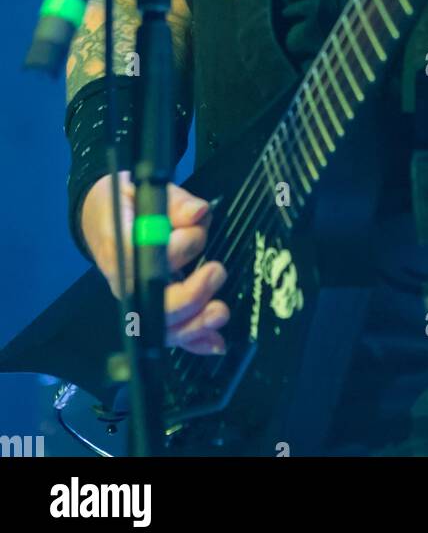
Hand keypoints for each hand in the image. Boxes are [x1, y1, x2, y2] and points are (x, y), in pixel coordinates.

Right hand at [81, 171, 229, 355]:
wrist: (101, 217)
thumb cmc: (124, 203)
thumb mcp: (144, 189)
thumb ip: (175, 202)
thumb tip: (199, 213)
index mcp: (120, 247)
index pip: (143, 260)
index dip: (174, 252)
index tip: (195, 232)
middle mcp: (125, 281)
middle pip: (154, 304)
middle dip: (190, 295)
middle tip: (216, 271)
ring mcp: (136, 300)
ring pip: (163, 326)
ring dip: (195, 325)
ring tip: (220, 312)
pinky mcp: (149, 309)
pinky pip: (170, 333)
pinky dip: (193, 341)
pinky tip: (215, 343)